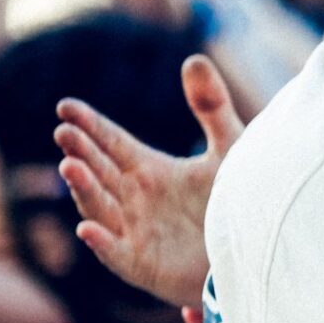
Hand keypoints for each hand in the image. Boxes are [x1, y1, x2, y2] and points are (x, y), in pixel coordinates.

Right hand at [53, 54, 244, 310]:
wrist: (258, 250)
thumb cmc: (239, 200)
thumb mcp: (230, 146)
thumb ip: (212, 106)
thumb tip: (193, 58)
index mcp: (149, 170)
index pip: (111, 142)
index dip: (90, 125)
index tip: (65, 106)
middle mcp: (134, 198)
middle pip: (99, 170)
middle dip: (81, 152)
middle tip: (65, 131)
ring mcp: (134, 231)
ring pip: (99, 207)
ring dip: (83, 189)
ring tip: (70, 166)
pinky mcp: (142, 265)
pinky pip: (114, 253)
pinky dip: (100, 242)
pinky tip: (87, 228)